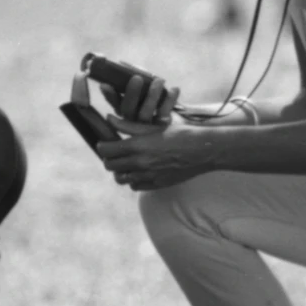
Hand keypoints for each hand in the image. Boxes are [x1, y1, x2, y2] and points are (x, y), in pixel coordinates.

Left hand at [96, 118, 211, 190]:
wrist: (202, 150)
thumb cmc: (179, 133)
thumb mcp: (153, 125)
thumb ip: (128, 124)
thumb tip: (109, 118)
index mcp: (137, 145)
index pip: (106, 150)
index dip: (103, 146)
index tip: (105, 143)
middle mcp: (139, 163)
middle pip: (110, 166)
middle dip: (109, 158)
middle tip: (115, 152)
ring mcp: (147, 176)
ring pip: (121, 178)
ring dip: (120, 171)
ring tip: (126, 162)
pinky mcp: (156, 184)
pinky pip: (135, 186)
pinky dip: (133, 180)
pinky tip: (139, 171)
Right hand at [99, 75, 179, 126]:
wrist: (166, 120)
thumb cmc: (145, 101)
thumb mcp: (132, 96)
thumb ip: (121, 89)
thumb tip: (110, 79)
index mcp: (122, 112)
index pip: (113, 103)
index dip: (109, 95)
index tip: (105, 84)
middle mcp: (132, 121)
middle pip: (128, 110)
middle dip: (131, 93)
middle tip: (137, 77)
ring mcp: (146, 125)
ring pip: (146, 113)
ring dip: (152, 96)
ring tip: (159, 79)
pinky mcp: (162, 125)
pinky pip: (164, 113)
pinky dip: (170, 101)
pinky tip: (174, 89)